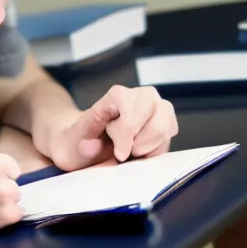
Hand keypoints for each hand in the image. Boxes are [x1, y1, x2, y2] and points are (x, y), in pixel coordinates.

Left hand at [48, 85, 178, 171]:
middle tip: (122, 151)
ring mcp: (156, 108)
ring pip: (166, 129)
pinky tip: (139, 152)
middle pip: (158, 119)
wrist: (82, 146)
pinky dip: (155, 151)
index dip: (128, 136)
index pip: (134, 114)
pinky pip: (169, 140)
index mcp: (117, 95)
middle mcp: (141, 96)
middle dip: (141, 142)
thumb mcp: (76, 135)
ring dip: (149, 148)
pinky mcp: (165, 123)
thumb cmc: (78, 140)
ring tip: (129, 151)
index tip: (118, 152)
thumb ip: (90, 128)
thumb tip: (106, 128)